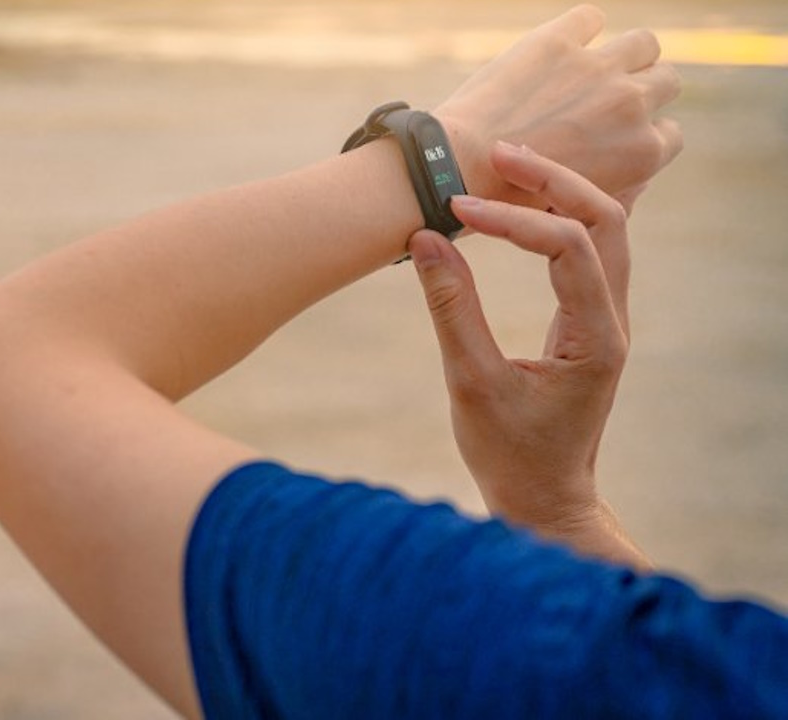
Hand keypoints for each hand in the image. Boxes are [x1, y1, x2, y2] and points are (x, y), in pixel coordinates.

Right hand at [409, 141, 633, 549]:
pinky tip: (526, 202)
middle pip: (607, 218)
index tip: (456, 211)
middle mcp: (613, 321)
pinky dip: (560, 217)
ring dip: (561, 192)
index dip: (511, 220)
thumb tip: (424, 239)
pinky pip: (590, 251)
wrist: (544, 499)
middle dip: (554, 179)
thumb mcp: (469, 382)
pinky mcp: (589, 323)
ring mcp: (607, 320)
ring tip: (508, 166)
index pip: (568, 247)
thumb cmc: (508, 454)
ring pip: (605, 230)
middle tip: (499, 153)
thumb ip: (451, 308)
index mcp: (595, 338)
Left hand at [435, 4, 682, 210]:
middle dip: (643, 89)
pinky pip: (590, 17)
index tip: (617, 136)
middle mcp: (632, 105)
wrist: (457, 170)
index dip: (643, 133)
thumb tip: (635, 176)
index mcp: (643, 154)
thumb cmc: (507, 201)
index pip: (670, 134)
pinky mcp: (558, 41)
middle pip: (666, 81)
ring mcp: (598, 68)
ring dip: (625, 53)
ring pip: (643, 43)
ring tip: (591, 68)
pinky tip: (558, 47)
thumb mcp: (579, 208)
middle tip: (606, 99)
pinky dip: (580, 28)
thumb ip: (614, 187)